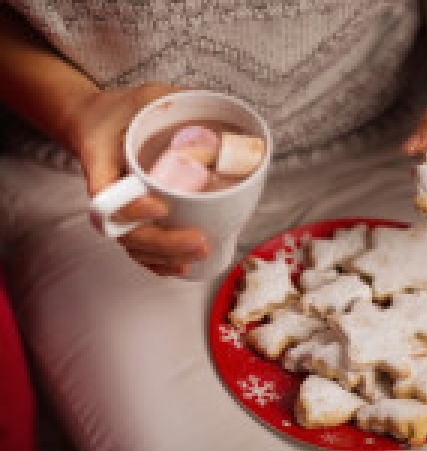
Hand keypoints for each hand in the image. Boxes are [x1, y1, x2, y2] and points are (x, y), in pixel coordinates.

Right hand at [68, 82, 208, 275]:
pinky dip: (159, 262)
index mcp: (101, 162)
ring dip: (166, 257)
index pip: (105, 196)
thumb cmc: (121, 111)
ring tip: (200, 253)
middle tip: (200, 241)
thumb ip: (173, 99)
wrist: (94, 124)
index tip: (159, 206)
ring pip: (134, 247)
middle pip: (126, 233)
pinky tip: (183, 267)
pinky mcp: (131, 219)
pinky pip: (140, 249)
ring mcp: (118, 210)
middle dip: (164, 243)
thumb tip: (219, 104)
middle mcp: (107, 193)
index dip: (129, 209)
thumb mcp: (144, 96)